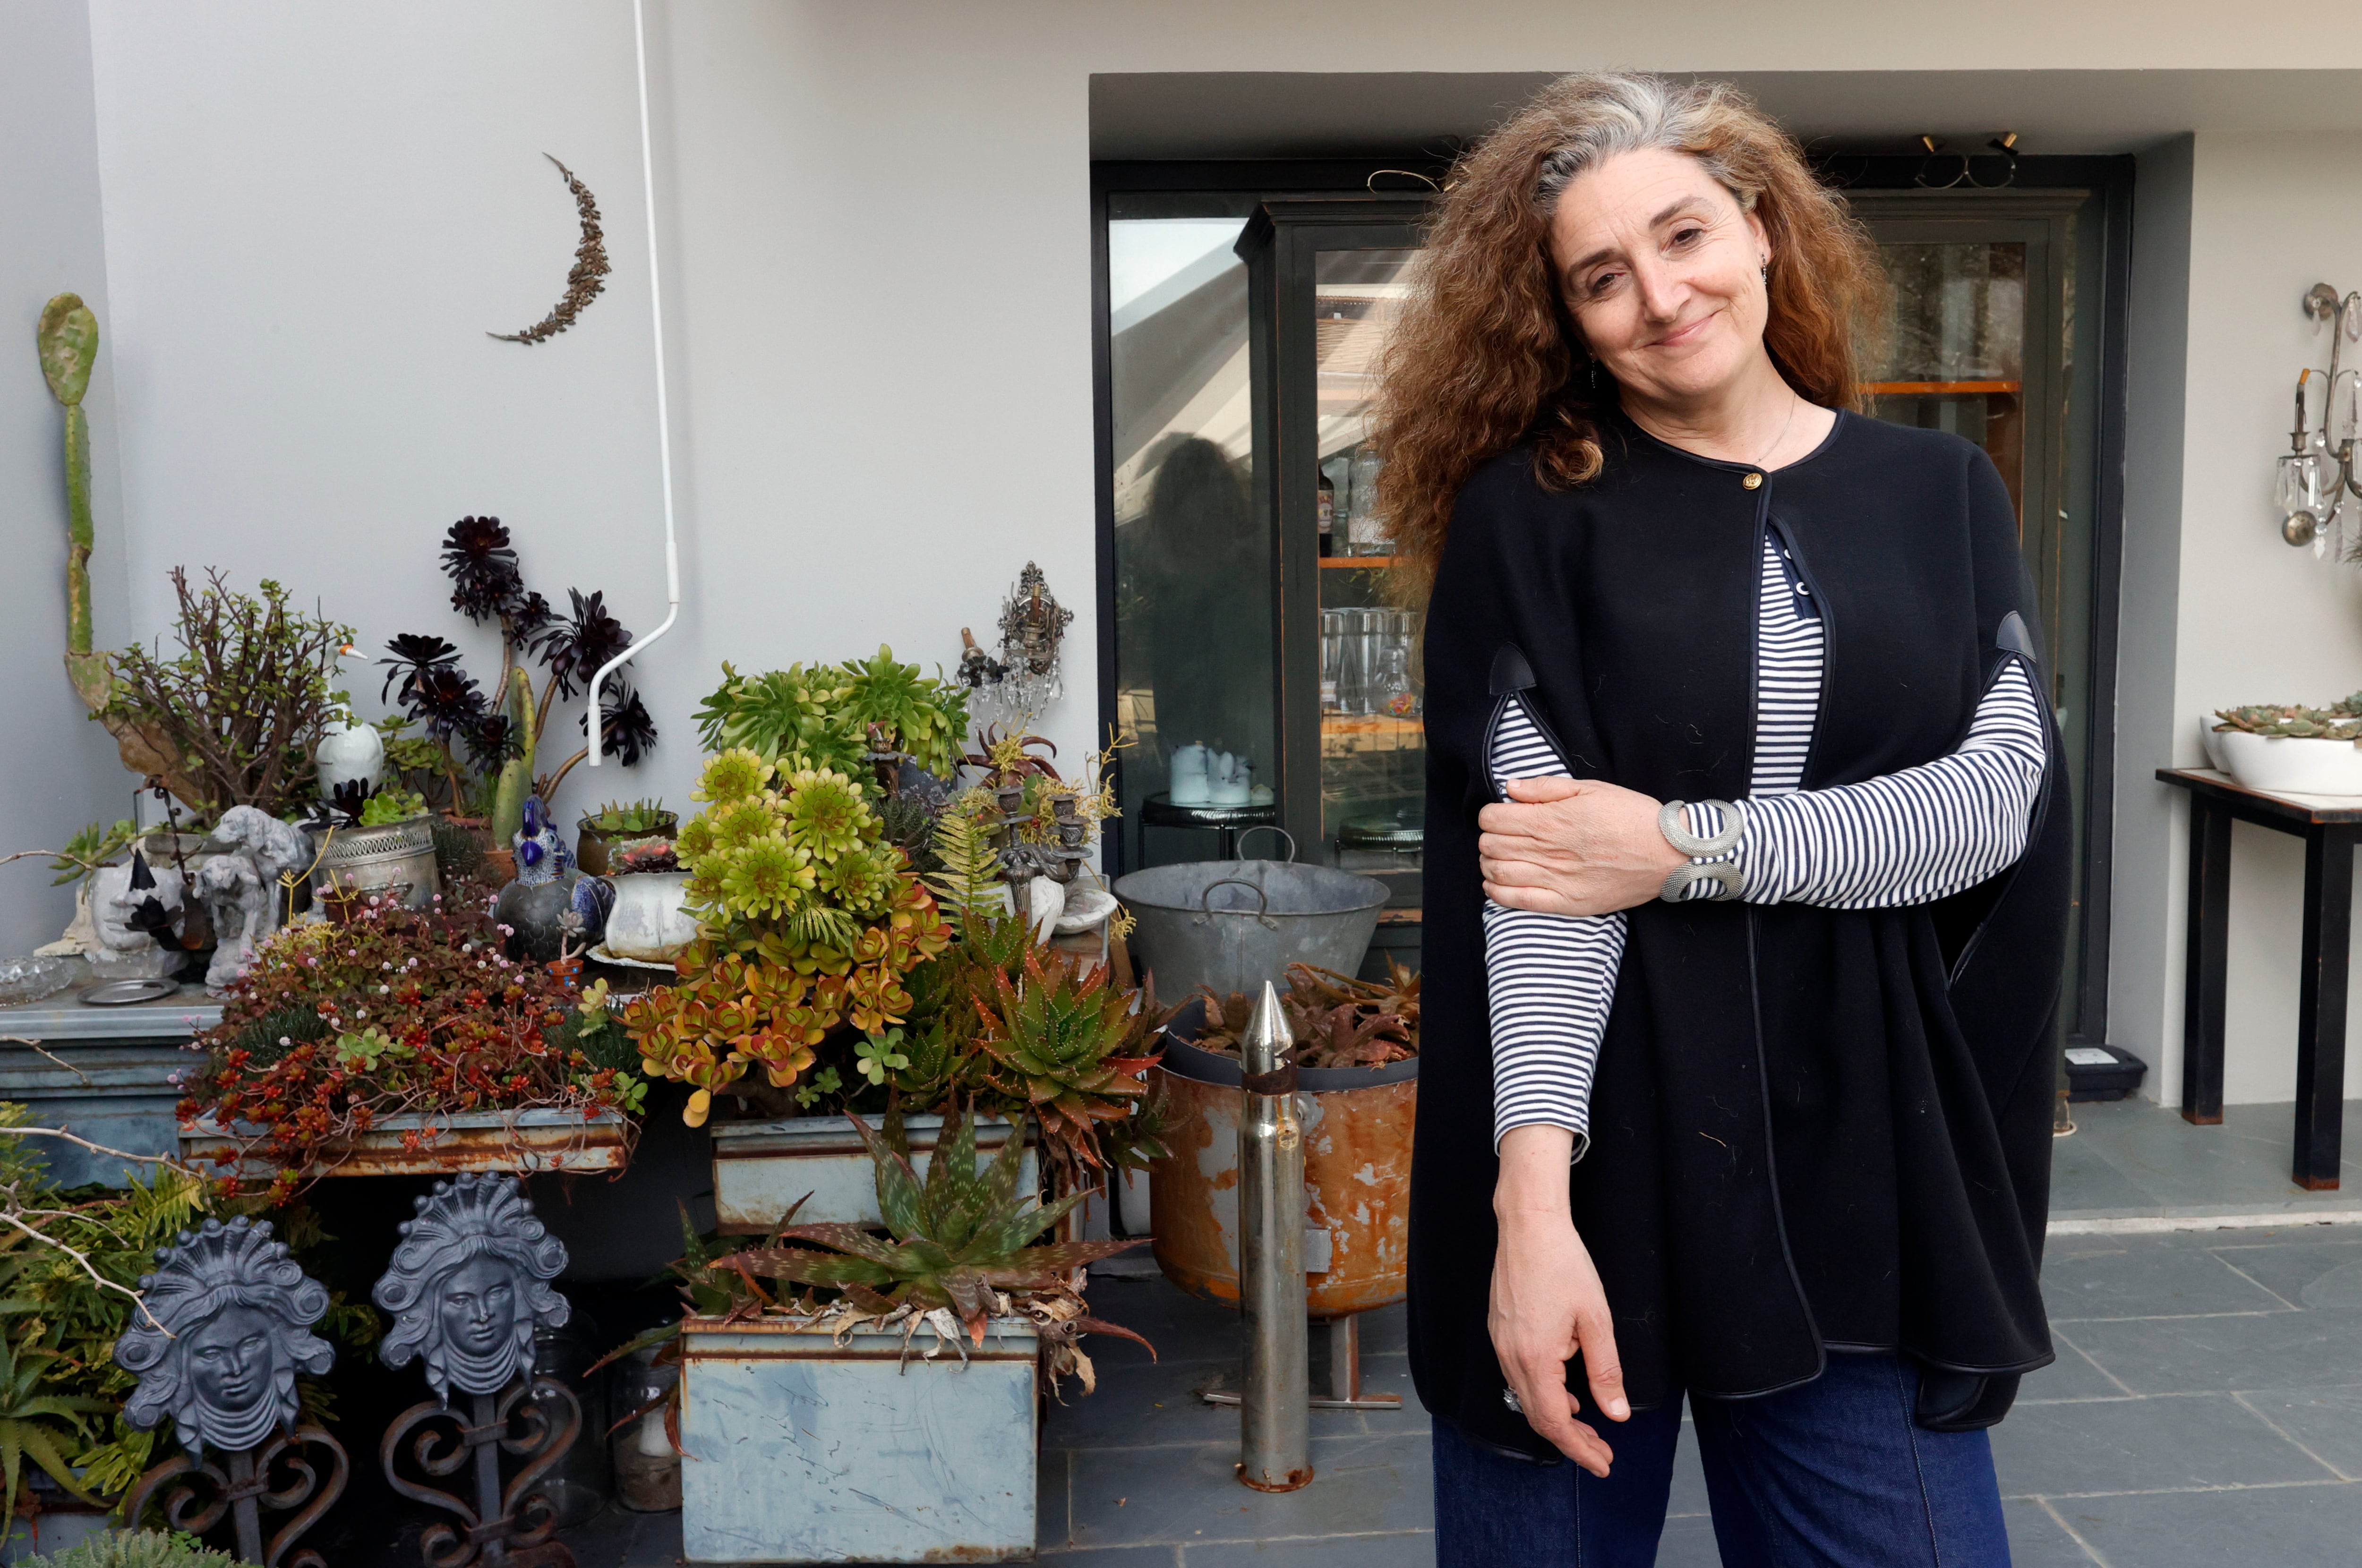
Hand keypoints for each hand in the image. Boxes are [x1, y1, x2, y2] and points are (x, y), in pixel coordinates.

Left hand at [1479, 776, 1686, 915]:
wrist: (1668, 853)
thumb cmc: (1632, 817)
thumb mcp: (1591, 789)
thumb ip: (1546, 788)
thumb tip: (1510, 787)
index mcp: (1551, 819)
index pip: (1493, 818)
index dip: (1490, 815)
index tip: (1500, 815)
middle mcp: (1548, 850)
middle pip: (1491, 845)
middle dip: (1488, 838)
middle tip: (1499, 836)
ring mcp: (1556, 879)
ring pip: (1498, 872)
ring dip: (1488, 864)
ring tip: (1496, 858)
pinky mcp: (1567, 903)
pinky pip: (1518, 901)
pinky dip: (1497, 893)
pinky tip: (1494, 884)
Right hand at [1490, 1125, 1628, 1474]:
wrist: (1529, 1225)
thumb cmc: (1565, 1265)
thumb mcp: (1596, 1320)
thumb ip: (1606, 1371)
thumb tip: (1616, 1413)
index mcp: (1536, 1358)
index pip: (1555, 1422)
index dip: (1579, 1449)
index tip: (1603, 1463)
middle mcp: (1511, 1356)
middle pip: (1538, 1416)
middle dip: (1571, 1439)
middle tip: (1602, 1452)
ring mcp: (1501, 1343)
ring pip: (1526, 1396)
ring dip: (1557, 1415)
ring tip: (1588, 1423)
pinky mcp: (1499, 1330)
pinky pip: (1518, 1374)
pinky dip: (1542, 1391)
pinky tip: (1564, 1387)